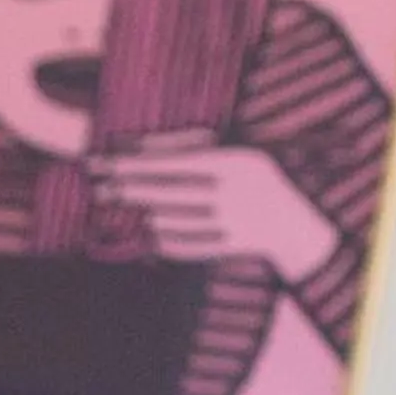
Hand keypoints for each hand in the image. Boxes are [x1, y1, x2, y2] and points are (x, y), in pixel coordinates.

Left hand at [89, 132, 340, 284]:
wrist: (296, 222)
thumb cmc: (254, 177)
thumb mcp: (235, 151)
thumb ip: (190, 146)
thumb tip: (138, 147)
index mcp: (237, 162)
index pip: (176, 163)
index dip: (136, 165)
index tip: (105, 165)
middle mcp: (235, 193)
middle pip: (168, 194)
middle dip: (129, 191)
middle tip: (99, 189)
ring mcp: (233, 223)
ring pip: (172, 222)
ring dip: (147, 215)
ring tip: (134, 208)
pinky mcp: (230, 248)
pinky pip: (184, 247)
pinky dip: (164, 241)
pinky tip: (152, 234)